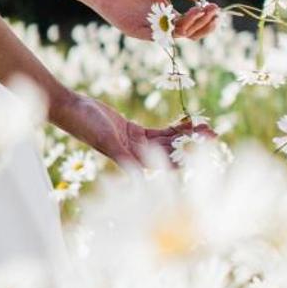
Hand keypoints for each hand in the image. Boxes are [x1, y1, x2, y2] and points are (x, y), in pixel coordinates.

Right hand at [60, 92, 217, 168]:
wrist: (72, 109)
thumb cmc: (86, 125)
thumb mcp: (107, 140)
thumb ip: (124, 159)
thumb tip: (139, 178)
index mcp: (131, 160)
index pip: (164, 164)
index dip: (185, 159)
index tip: (204, 151)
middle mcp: (136, 155)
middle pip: (170, 151)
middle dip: (192, 143)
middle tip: (214, 133)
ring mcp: (135, 143)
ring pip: (167, 141)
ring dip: (186, 135)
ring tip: (207, 126)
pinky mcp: (133, 131)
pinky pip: (158, 132)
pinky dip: (173, 128)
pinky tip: (188, 122)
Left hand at [88, 0, 220, 41]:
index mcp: (169, 14)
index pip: (193, 21)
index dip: (206, 17)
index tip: (215, 7)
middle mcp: (163, 25)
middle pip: (191, 32)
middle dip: (205, 24)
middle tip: (213, 12)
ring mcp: (152, 30)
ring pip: (178, 35)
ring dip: (192, 24)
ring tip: (199, 11)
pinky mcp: (140, 32)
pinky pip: (160, 35)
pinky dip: (172, 28)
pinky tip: (181, 16)